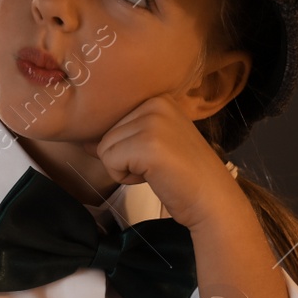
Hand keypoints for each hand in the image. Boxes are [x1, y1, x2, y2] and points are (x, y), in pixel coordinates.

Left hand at [86, 93, 243, 230]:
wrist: (213, 199)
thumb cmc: (182, 176)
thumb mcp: (151, 145)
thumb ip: (121, 137)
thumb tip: (84, 141)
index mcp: (157, 98)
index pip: (112, 120)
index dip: (126, 147)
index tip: (157, 155)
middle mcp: (155, 102)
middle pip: (106, 134)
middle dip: (125, 158)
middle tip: (158, 166)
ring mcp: (152, 122)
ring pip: (105, 148)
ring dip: (125, 168)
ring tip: (156, 170)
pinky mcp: (148, 144)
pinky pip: (109, 161)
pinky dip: (126, 177)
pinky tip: (153, 176)